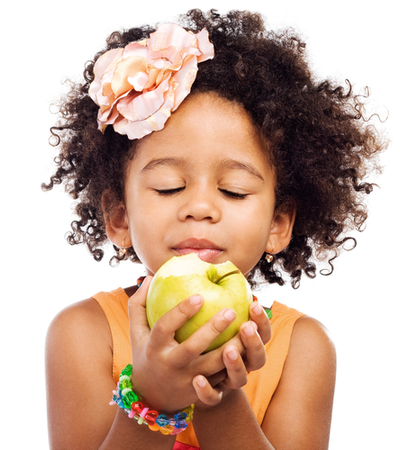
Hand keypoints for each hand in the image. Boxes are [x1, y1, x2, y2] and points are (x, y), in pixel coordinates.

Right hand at [127, 277, 238, 412]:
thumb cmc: (146, 352)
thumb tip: (149, 277)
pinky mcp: (199, 392)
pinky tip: (246, 345)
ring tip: (246, 328)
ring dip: (231, 348)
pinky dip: (234, 362)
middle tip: (231, 310)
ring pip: (212, 366)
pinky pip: (220, 377)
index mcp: (153, 347)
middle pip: (192, 347)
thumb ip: (139, 303)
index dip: (181, 312)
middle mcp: (169, 365)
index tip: (199, 296)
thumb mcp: (136, 331)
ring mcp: (185, 380)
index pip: (164, 327)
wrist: (152, 397)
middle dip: (212, 329)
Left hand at [192, 301, 270, 406]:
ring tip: (227, 350)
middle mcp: (241, 364)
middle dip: (254, 342)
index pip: (262, 332)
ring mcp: (227, 383)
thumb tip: (198, 263)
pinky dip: (207, 390)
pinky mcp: (212, 398)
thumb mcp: (207, 322)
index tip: (253, 302)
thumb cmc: (201, 343)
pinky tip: (196, 379)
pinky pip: (213, 398)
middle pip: (258, 357)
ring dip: (236, 364)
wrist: (190, 382)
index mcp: (244, 345)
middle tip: (244, 326)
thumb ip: (207, 299)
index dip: (262, 320)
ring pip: (240, 379)